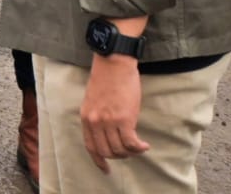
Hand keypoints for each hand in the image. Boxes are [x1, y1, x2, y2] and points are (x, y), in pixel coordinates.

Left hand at [80, 56, 149, 171]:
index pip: (90, 146)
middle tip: (128, 152)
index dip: (99, 160)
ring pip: (120, 150)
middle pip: (106, 151)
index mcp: (86, 116)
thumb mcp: (93, 99)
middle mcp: (95, 121)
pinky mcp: (124, 119)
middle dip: (118, 156)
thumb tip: (106, 132)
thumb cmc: (106, 77)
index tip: (106, 169)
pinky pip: (132, 144)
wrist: (113, 61)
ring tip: (137, 146)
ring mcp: (109, 121)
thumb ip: (96, 116)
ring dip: (130, 152)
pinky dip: (139, 148)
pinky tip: (144, 145)